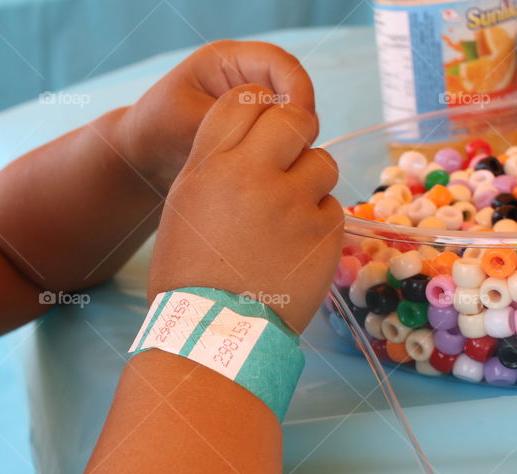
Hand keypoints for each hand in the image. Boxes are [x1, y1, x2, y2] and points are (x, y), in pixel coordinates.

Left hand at [116, 41, 316, 193]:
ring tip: (278, 162)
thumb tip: (276, 126)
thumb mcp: (189, 122)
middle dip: (297, 116)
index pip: (279, 63)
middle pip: (293, 87)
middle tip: (294, 148)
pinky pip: (279, 135)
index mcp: (226, 60)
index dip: (297, 89)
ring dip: (291, 136)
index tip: (299, 121)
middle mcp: (244, 76)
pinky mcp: (252, 128)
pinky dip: (280, 149)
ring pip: (290, 114)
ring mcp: (251, 102)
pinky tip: (270, 168)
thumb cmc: (155, 130)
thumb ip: (231, 121)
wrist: (142, 157)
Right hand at [147, 84, 341, 333]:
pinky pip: (331, 208)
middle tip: (287, 160)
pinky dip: (316, 222)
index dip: (257, 109)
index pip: (245, 100)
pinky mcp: (324, 234)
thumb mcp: (185, 204)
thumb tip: (253, 136)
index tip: (260, 128)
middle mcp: (254, 175)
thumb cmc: (190, 270)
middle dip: (295, 134)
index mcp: (212, 166)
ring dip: (308, 182)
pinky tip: (292, 247)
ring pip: (322, 163)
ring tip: (285, 217)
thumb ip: (217, 161)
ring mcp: (294, 203)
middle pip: (295, 118)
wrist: (214, 330)